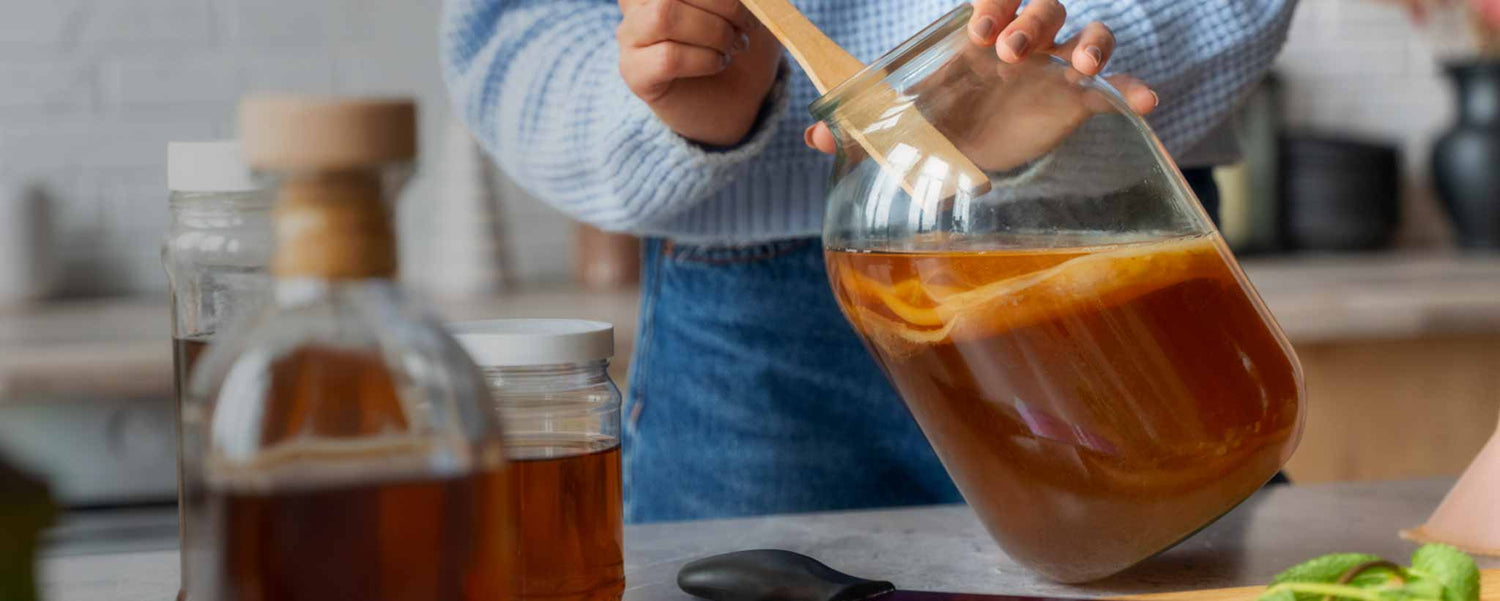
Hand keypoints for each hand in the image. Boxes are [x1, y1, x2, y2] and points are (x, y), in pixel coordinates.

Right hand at [618, 0, 783, 146]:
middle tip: (746, 25)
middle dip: (722, 4)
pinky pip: (668, 58)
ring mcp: (631, 36)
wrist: (735, 97)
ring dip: (712, 31)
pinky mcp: (635, 72)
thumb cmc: (738, 42)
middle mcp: (637, 2)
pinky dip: (704, 59)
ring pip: (663, 17)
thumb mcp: (749, 8)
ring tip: (733, 46)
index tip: (750, 2)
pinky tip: (719, 63)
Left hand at [803, 0, 1157, 154]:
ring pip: (1088, 30)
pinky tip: (1145, 103)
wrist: (972, 154)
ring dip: (1090, 41)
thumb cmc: (938, 123)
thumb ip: (861, 130)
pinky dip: (1134, 89)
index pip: (993, 0)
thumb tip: (816, 138)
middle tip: (1012, 52)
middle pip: (1044, 7)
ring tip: (1083, 66)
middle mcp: (1021, 46)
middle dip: (1032, 21)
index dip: (995, 5)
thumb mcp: (902, 127)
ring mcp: (1055, 70)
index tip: (981, 32)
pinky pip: (1117, 86)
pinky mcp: (1079, 102)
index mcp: (977, 40)